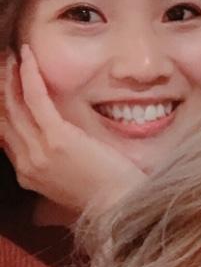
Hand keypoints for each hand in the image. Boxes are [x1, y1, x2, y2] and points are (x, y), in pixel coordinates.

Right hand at [1, 46, 142, 217]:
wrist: (123, 210)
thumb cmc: (107, 196)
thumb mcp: (71, 182)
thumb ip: (56, 165)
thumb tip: (57, 145)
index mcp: (28, 174)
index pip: (3, 134)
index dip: (1, 106)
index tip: (3, 85)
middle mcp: (26, 163)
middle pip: (2, 116)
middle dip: (0, 87)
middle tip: (3, 62)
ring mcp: (39, 152)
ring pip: (13, 105)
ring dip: (10, 75)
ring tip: (12, 55)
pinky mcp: (58, 139)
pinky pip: (35, 99)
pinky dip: (29, 75)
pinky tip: (27, 56)